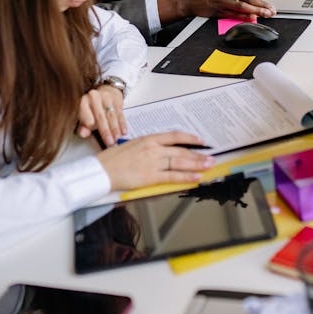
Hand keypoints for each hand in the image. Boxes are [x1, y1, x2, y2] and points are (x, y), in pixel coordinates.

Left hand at [77, 85, 125, 142]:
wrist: (105, 92)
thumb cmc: (92, 108)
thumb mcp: (84, 116)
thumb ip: (83, 126)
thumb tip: (83, 134)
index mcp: (84, 101)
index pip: (85, 110)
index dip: (87, 118)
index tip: (91, 127)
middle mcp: (95, 97)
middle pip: (100, 115)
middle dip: (105, 130)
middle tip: (109, 141)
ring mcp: (107, 98)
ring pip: (111, 115)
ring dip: (115, 128)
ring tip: (117, 139)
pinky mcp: (117, 100)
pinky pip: (120, 114)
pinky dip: (122, 124)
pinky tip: (124, 132)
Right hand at [96, 131, 214, 189]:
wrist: (101, 170)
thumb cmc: (113, 159)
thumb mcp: (132, 145)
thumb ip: (148, 147)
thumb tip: (162, 152)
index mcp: (149, 139)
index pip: (175, 136)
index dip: (190, 138)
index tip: (200, 141)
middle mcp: (153, 148)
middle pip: (181, 150)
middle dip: (198, 154)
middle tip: (211, 157)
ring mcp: (153, 162)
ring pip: (180, 162)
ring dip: (197, 164)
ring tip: (208, 166)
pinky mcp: (151, 176)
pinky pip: (173, 176)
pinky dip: (186, 177)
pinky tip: (196, 178)